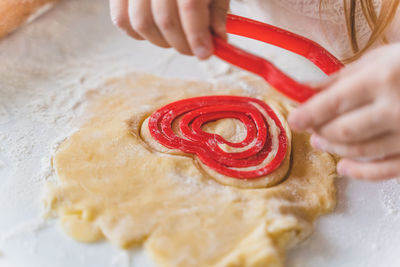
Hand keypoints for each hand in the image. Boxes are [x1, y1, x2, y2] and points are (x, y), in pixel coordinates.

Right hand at [109, 0, 229, 58]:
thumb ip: (217, 9)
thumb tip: (217, 38)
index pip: (190, 6)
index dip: (197, 35)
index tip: (205, 53)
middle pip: (166, 20)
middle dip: (183, 44)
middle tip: (194, 50)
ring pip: (142, 24)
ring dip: (162, 41)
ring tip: (175, 39)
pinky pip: (121, 19)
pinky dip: (138, 34)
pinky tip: (155, 32)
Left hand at [288, 43, 399, 180]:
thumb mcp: (378, 61)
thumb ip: (340, 79)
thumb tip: (303, 90)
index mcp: (383, 79)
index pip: (335, 102)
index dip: (309, 114)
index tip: (294, 120)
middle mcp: (397, 108)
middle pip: (343, 130)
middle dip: (319, 131)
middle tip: (310, 128)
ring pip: (360, 150)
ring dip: (333, 148)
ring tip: (320, 141)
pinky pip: (386, 170)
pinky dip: (361, 172)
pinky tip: (344, 167)